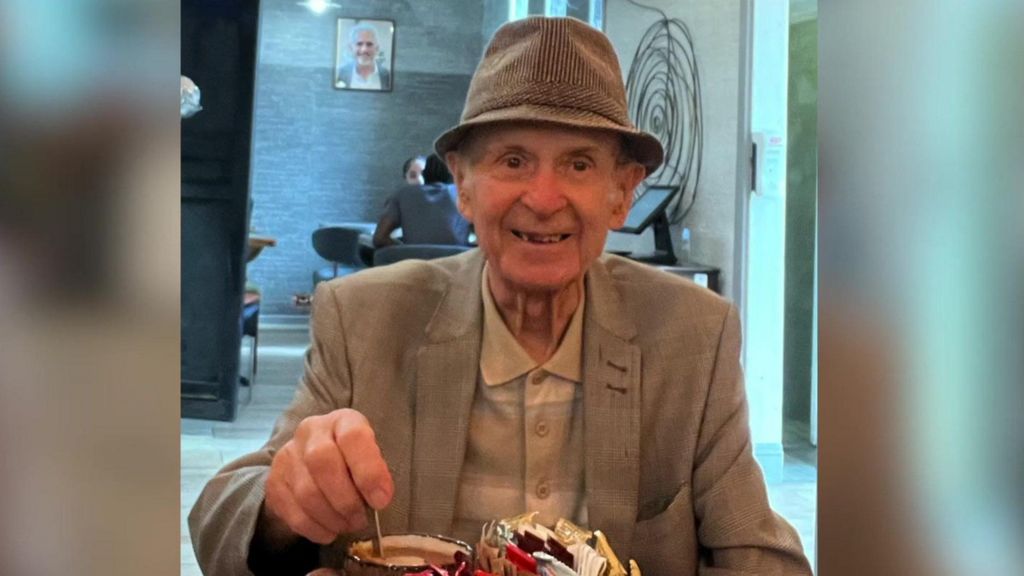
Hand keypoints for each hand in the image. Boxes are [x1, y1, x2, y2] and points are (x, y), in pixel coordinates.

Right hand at [262, 408, 393, 544]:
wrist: (313, 464)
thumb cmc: (352, 460)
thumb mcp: (369, 456)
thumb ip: (376, 471)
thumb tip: (379, 498)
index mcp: (341, 420)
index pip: (353, 437)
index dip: (369, 471)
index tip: (381, 500)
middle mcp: (310, 431)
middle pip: (322, 463)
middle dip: (346, 499)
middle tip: (361, 519)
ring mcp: (287, 456)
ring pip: (306, 492)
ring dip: (332, 518)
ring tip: (348, 525)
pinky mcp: (274, 483)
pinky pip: (293, 513)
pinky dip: (316, 529)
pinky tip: (330, 532)